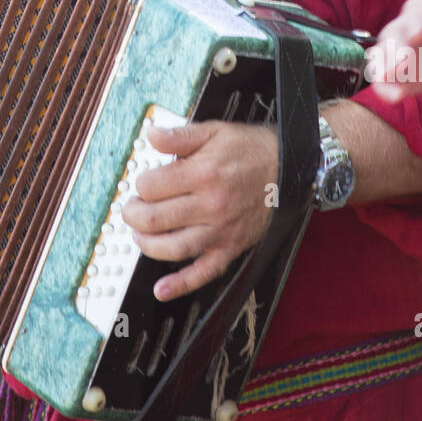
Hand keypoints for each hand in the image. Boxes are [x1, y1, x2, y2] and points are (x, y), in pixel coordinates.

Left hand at [120, 119, 278, 301]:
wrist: (290, 169)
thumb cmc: (251, 149)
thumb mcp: (214, 131)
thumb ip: (180, 136)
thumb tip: (151, 136)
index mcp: (203, 173)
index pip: (152, 187)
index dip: (139, 185)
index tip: (142, 183)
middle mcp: (210, 205)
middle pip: (156, 219)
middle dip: (134, 215)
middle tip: (131, 208)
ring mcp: (221, 231)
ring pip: (173, 248)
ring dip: (147, 244)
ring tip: (139, 234)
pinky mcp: (231, 248)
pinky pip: (204, 272)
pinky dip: (181, 284)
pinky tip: (162, 289)